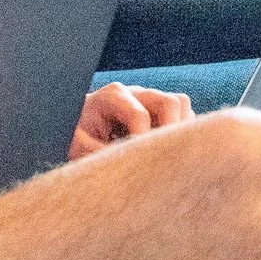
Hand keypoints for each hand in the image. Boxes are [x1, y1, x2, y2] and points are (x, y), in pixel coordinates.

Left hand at [69, 81, 193, 159]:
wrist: (76, 132)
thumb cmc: (76, 140)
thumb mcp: (78, 148)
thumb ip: (99, 154)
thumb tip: (127, 166)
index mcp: (112, 96)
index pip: (141, 116)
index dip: (142, 142)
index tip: (137, 165)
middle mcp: (136, 93)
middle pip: (170, 102)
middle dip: (170, 132)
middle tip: (162, 161)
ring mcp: (150, 99)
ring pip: (182, 106)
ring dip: (180, 131)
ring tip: (166, 155)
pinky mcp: (160, 111)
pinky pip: (184, 116)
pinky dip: (181, 134)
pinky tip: (166, 153)